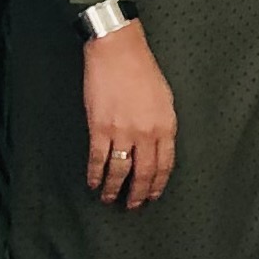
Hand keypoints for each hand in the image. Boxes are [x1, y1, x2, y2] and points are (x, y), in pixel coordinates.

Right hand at [81, 22, 177, 208]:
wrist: (118, 52)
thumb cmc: (142, 70)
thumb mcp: (165, 98)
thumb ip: (162, 124)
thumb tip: (158, 146)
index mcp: (165, 125)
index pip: (165, 164)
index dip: (157, 184)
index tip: (152, 195)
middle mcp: (146, 133)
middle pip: (143, 173)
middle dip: (137, 193)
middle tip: (132, 206)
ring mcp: (122, 132)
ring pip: (119, 172)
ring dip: (113, 189)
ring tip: (110, 199)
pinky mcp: (100, 128)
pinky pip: (98, 160)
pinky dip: (94, 174)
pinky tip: (93, 182)